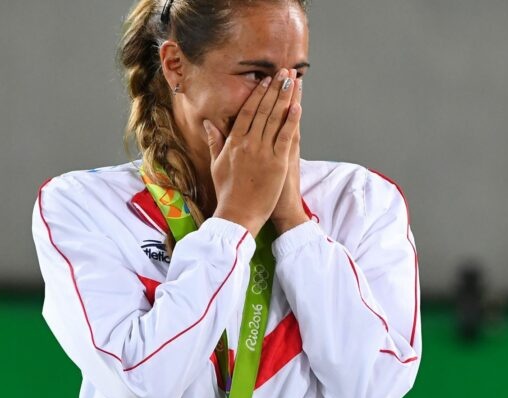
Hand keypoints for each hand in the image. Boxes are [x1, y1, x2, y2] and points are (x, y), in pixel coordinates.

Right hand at [203, 69, 300, 236]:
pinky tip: (298, 106)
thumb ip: (214, 142)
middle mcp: (248, 144)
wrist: (237, 214)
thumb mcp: (216, 165)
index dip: (257, 95)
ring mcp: (263, 152)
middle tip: (284, 73)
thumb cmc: (227, 193)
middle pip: (263, 110)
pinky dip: (292, 120)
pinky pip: (286, 137)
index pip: (246, 112)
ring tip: (292, 81)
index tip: (265, 81)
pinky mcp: (277, 163)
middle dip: (274, 90)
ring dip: (285, 98)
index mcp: (233, 143)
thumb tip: (210, 123)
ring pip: (275, 119)